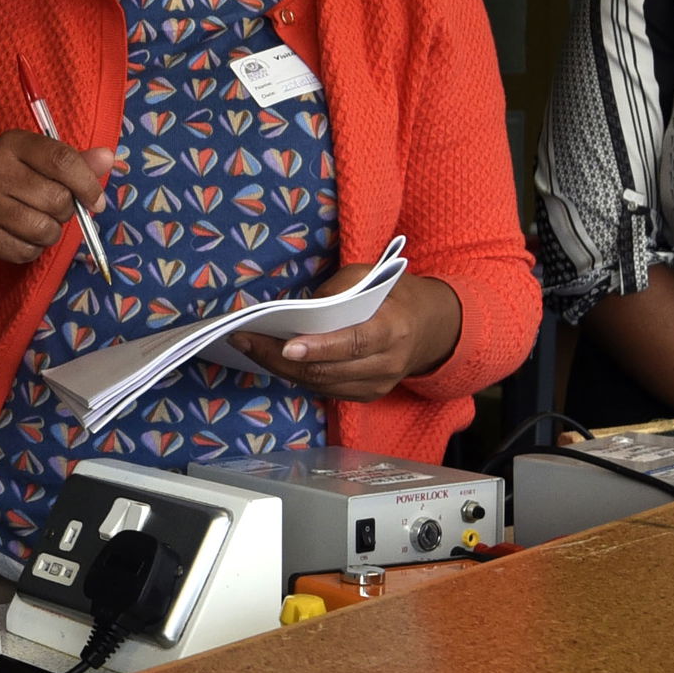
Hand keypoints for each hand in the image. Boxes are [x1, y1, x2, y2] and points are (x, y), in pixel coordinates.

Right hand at [0, 132, 113, 266]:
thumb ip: (73, 162)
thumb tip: (108, 158)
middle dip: (66, 210)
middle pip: (57, 199)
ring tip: (37, 223)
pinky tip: (21, 236)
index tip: (95, 200)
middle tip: (54, 209)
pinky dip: (33, 249)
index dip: (87, 183)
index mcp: (12, 144)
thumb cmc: (8, 181)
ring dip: (51, 232)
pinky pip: (27, 250)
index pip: (62, 160)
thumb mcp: (36, 162)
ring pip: (45, 229)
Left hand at [229, 269, 462, 400]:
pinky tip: (271, 358)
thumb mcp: (371, 276)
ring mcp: (377, 385)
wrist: (430, 328)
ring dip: (280, 368)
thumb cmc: (395, 295)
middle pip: (327, 370)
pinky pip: (325, 389)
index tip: (285, 345)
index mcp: (393, 330)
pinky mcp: (366, 395)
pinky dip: (295, 375)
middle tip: (243, 340)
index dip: (318, 348)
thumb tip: (300, 310)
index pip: (352, 343)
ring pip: (320, 384)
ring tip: (247, 347)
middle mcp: (387, 364)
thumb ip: (339, 289)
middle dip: (279, 358)